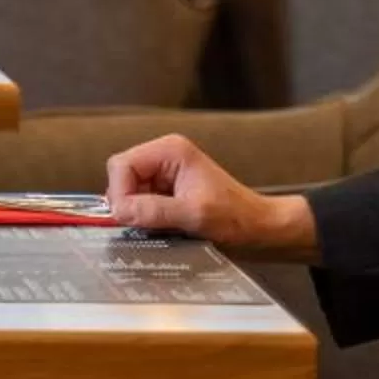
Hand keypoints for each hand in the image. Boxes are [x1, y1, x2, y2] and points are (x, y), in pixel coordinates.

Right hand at [107, 133, 317, 258]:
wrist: (260, 228)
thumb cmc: (236, 217)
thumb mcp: (194, 215)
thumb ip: (153, 211)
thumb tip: (118, 211)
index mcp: (169, 151)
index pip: (121, 165)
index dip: (119, 193)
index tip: (128, 218)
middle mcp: (164, 156)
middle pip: (122, 177)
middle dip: (128, 203)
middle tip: (144, 225)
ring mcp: (164, 173)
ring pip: (129, 192)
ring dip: (138, 212)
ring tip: (160, 227)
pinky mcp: (167, 190)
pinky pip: (140, 202)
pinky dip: (146, 217)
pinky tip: (163, 227)